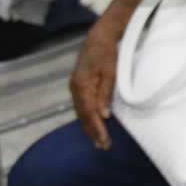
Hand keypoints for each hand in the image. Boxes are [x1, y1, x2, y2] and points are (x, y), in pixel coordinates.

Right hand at [70, 16, 126, 147]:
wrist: (97, 39)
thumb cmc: (106, 54)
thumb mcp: (110, 72)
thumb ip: (106, 93)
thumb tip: (104, 115)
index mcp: (82, 85)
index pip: (89, 112)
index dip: (97, 128)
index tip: (104, 140)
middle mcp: (75, 89)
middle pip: (83, 116)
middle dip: (93, 132)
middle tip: (103, 146)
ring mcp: (75, 88)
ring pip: (81, 113)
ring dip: (90, 128)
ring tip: (99, 142)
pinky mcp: (78, 87)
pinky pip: (82, 107)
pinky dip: (87, 118)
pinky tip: (93, 126)